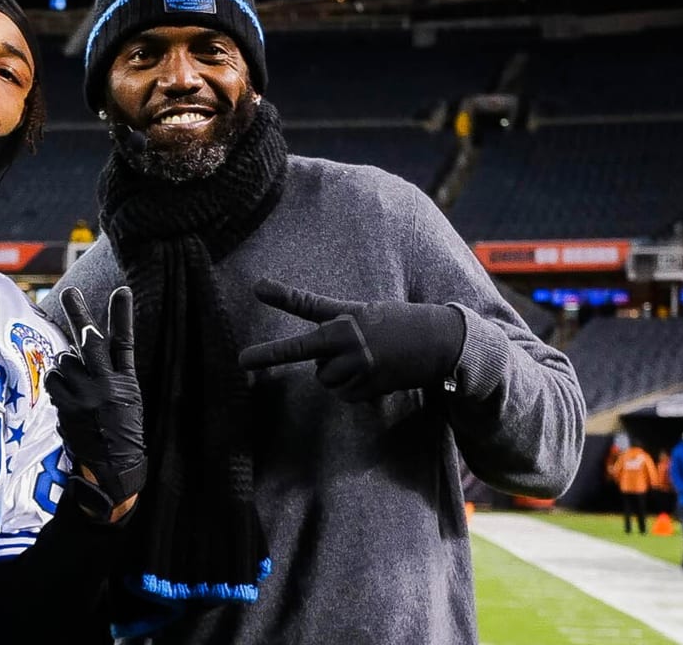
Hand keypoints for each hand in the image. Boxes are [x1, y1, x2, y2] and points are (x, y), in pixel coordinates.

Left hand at [45, 287, 144, 522]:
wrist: (115, 469)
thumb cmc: (123, 432)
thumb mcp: (129, 399)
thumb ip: (112, 373)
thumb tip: (83, 347)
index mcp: (127, 382)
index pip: (125, 342)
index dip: (122, 315)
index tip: (122, 290)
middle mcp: (106, 386)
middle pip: (90, 342)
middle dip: (79, 314)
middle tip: (70, 292)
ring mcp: (85, 397)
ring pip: (65, 362)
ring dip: (66, 365)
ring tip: (76, 381)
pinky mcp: (67, 408)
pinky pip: (53, 382)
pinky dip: (56, 381)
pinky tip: (66, 393)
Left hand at [238, 278, 464, 402]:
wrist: (440, 342)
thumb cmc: (399, 324)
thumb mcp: (367, 313)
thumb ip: (337, 326)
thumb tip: (317, 360)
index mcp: (347, 315)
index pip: (309, 304)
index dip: (282, 295)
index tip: (256, 287)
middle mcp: (349, 338)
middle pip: (302, 351)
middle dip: (273, 355)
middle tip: (242, 359)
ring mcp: (358, 363)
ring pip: (323, 378)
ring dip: (333, 374)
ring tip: (361, 361)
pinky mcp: (368, 384)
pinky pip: (342, 395)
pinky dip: (351, 390)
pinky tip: (371, 376)